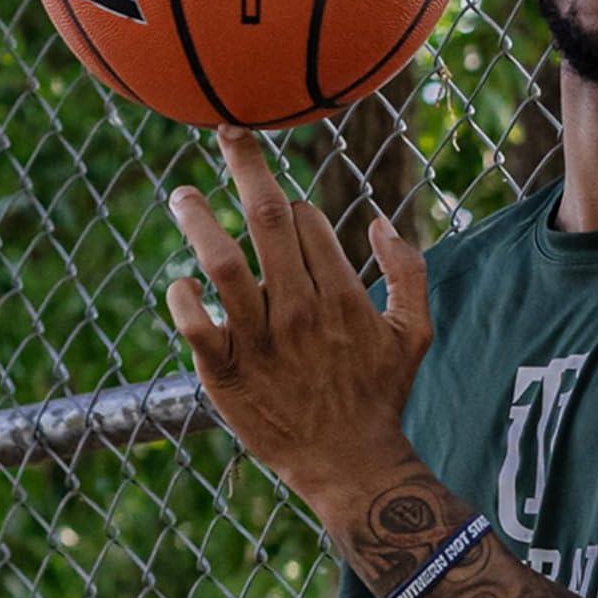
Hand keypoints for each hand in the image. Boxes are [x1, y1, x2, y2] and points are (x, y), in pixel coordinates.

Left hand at [165, 125, 429, 505]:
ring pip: (222, 263)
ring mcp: (260, 341)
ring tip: (182, 195)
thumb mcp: (416, 332)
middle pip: (268, 220)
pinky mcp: (226, 374)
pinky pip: (193, 324)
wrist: (348, 464)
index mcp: (343, 294)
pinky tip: (182, 284)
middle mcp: (300, 310)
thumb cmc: (380, 395)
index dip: (292, 203)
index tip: (282, 205)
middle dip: (246, 167)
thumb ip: (409, 271)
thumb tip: (378, 219)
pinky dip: (181, 297)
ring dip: (198, 220)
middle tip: (226, 133)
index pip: (307, 221)